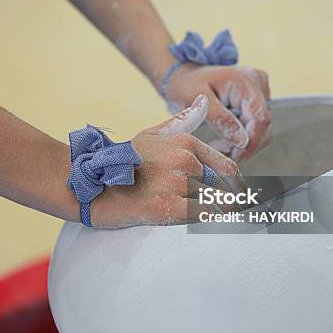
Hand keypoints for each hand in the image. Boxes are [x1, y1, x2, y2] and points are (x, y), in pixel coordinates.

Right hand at [89, 94, 245, 227]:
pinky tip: (207, 229)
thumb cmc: (121, 160)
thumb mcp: (151, 134)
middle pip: (226, 189)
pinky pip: (201, 218)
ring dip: (221, 217)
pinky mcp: (166, 207)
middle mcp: (184, 160)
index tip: (243, 200)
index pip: (229, 168)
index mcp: (185, 142)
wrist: (89, 185)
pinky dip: (209, 224)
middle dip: (233, 205)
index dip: (240, 187)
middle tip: (240, 219)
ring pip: (216, 205)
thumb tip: (203, 103)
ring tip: (224, 227)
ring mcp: (175, 183)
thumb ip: (181, 122)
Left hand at [165, 63, 271, 160]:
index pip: (260, 118)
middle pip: (264, 125)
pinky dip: (243, 137)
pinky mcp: (258, 98)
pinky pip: (257, 124)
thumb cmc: (187, 85)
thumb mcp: (197, 101)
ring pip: (262, 128)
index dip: (251, 142)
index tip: (234, 156)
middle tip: (221, 153)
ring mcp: (259, 89)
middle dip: (245, 145)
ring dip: (244, 143)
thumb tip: (242, 141)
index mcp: (244, 80)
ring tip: (220, 146)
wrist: (185, 77)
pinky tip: (225, 139)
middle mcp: (257, 82)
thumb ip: (221, 119)